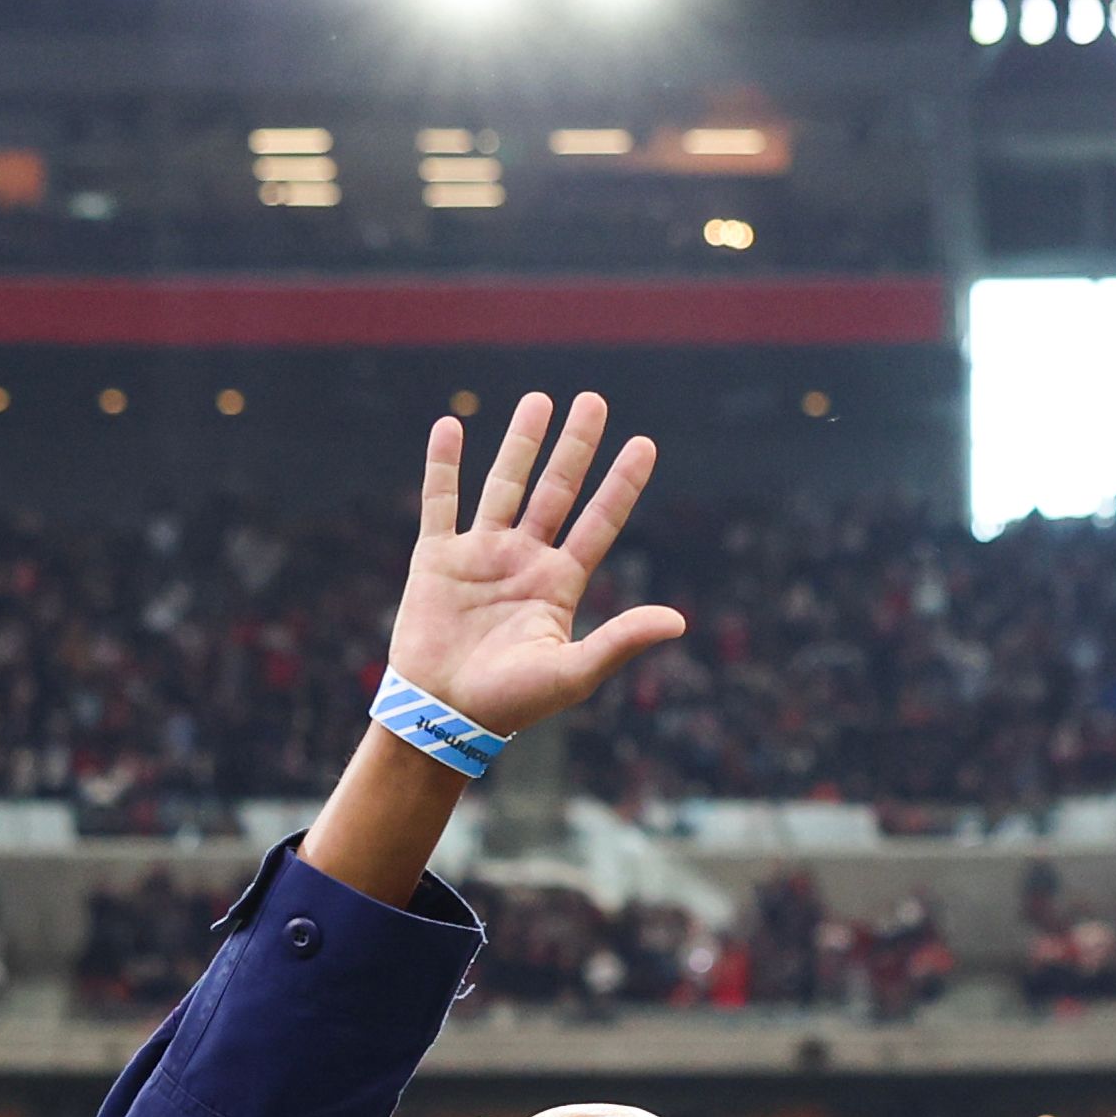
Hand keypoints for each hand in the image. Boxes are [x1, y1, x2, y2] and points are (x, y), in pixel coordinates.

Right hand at [388, 392, 687, 736]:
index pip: (599, 522)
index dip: (622, 484)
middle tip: (594, 400)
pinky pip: (440, 501)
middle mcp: (523, 560)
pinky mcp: (436, 558)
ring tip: (538, 400)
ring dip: (520, 442)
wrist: (442, 716)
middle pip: (556, 490)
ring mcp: (480, 554)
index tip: (644, 444)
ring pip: (504, 484)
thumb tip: (678, 621)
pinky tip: (451, 425)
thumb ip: (620, 641)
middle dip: (575, 446)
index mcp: (559, 583)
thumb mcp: (573, 672)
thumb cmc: (510, 703)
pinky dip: (443, 465)